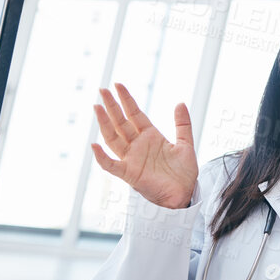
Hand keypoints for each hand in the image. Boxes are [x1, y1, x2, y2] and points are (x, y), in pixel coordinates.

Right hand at [91, 84, 197, 209]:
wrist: (185, 195)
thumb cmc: (184, 173)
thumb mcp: (185, 145)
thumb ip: (182, 125)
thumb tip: (180, 103)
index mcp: (150, 136)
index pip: (134, 114)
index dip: (126, 99)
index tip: (118, 85)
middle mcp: (137, 145)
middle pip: (121, 122)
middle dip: (112, 105)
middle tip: (102, 89)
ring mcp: (131, 158)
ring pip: (113, 138)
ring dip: (104, 123)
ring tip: (97, 107)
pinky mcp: (129, 174)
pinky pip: (112, 165)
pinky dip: (102, 156)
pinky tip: (94, 145)